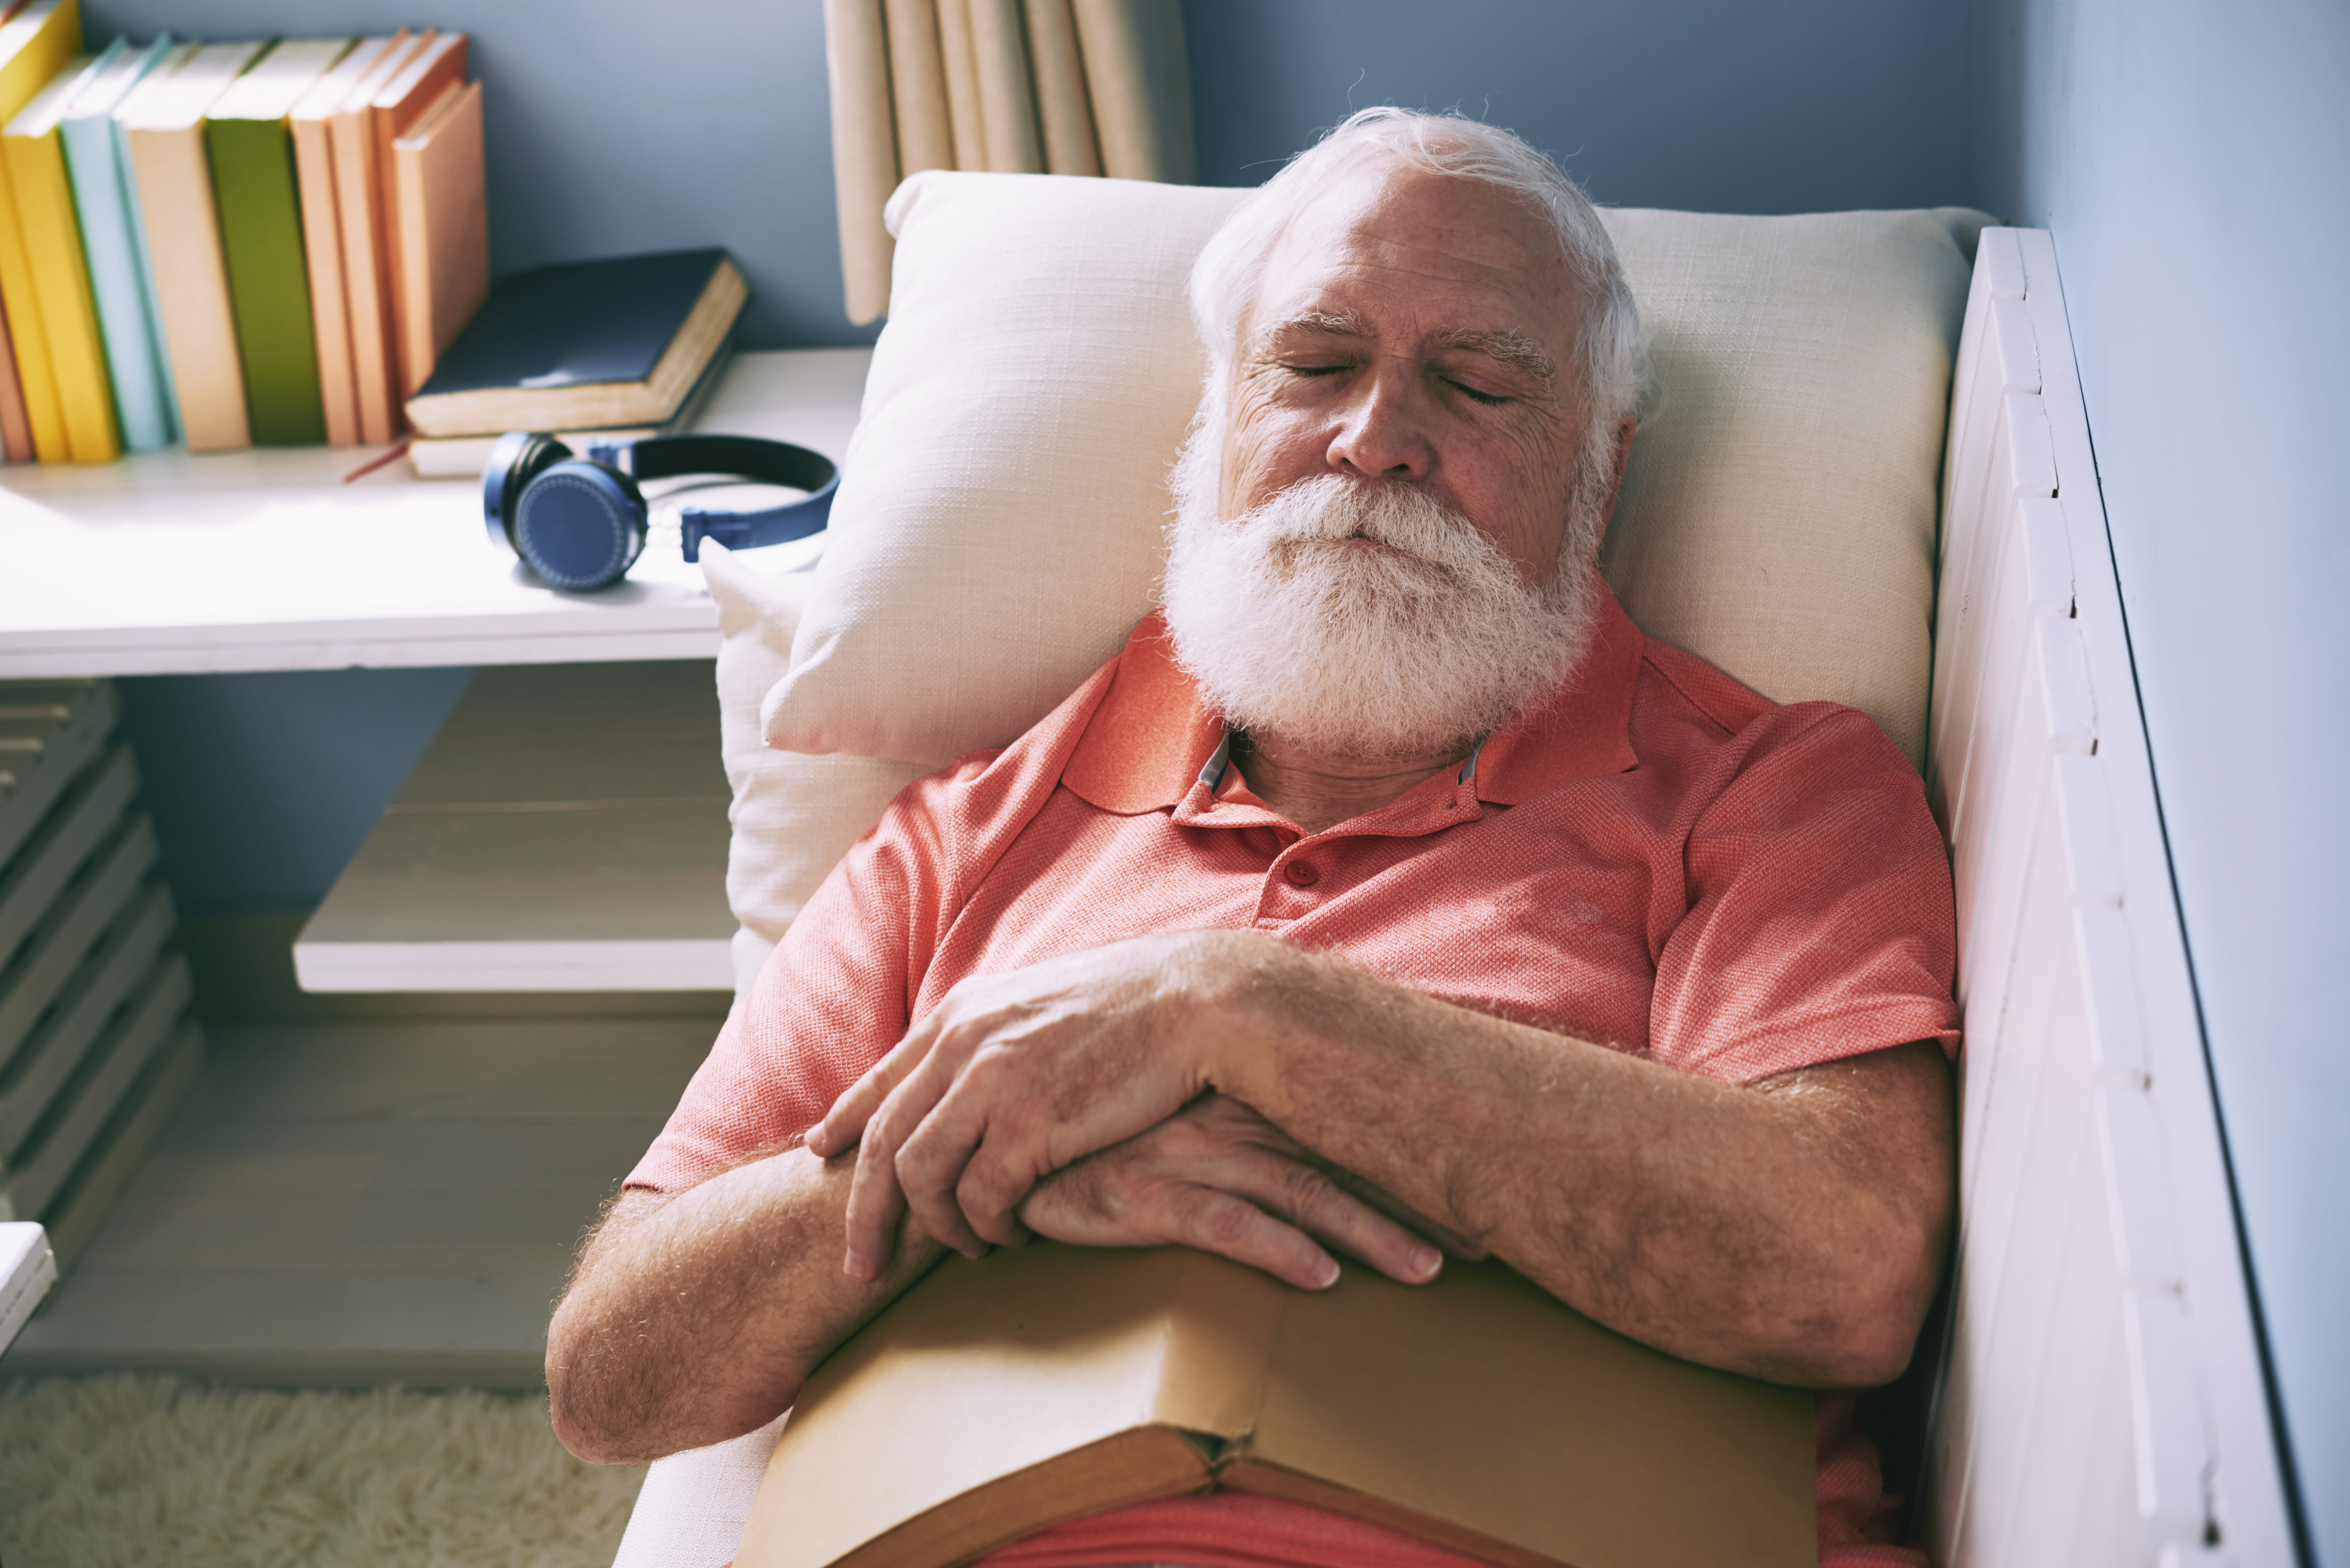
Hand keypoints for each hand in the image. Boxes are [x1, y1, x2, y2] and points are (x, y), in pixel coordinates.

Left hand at [804, 931, 1252, 1279]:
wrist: (1195, 1001)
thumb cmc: (1130, 1006)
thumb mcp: (1035, 1002)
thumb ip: (991, 1035)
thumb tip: (967, 1067)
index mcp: (961, 1015)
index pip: (880, 1081)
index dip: (845, 1122)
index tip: (821, 1153)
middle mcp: (963, 1046)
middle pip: (885, 1144)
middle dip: (865, 1213)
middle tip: (861, 1264)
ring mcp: (993, 1086)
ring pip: (923, 1178)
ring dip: (935, 1229)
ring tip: (964, 1251)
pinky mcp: (1032, 1127)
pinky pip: (983, 1198)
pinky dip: (988, 1228)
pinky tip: (1007, 1240)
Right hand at [1019, 1095, 1445, 1290]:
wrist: (1011, 1133)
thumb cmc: (1103, 1131)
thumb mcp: (1185, 1118)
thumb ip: (1247, 1127)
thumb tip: (1313, 1164)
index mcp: (1248, 1099)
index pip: (1349, 1132)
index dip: (1415, 1168)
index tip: (1479, 1204)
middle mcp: (1231, 1120)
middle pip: (1345, 1162)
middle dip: (1418, 1202)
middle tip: (1487, 1242)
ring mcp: (1190, 1155)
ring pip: (1302, 1194)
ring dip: (1371, 1234)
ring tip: (1429, 1273)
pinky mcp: (1146, 1193)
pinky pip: (1224, 1224)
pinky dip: (1276, 1249)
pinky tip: (1320, 1278)